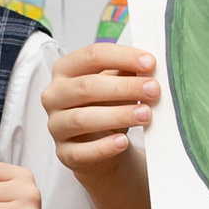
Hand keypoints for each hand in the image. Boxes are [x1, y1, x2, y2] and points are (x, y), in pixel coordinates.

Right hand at [44, 40, 156, 171]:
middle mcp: (54, 96)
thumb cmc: (108, 107)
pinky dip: (104, 147)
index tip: (150, 63)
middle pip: (86, 86)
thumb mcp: (117, 85)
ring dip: (118, 115)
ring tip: (146, 115)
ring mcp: (56, 125)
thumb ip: (126, 72)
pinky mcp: (64, 153)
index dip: (122, 57)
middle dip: (124, 87)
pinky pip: (82, 151)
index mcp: (65, 70)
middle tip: (153, 90)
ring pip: (82, 119)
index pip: (91, 56)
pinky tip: (123, 141)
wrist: (102, 146)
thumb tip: (147, 65)